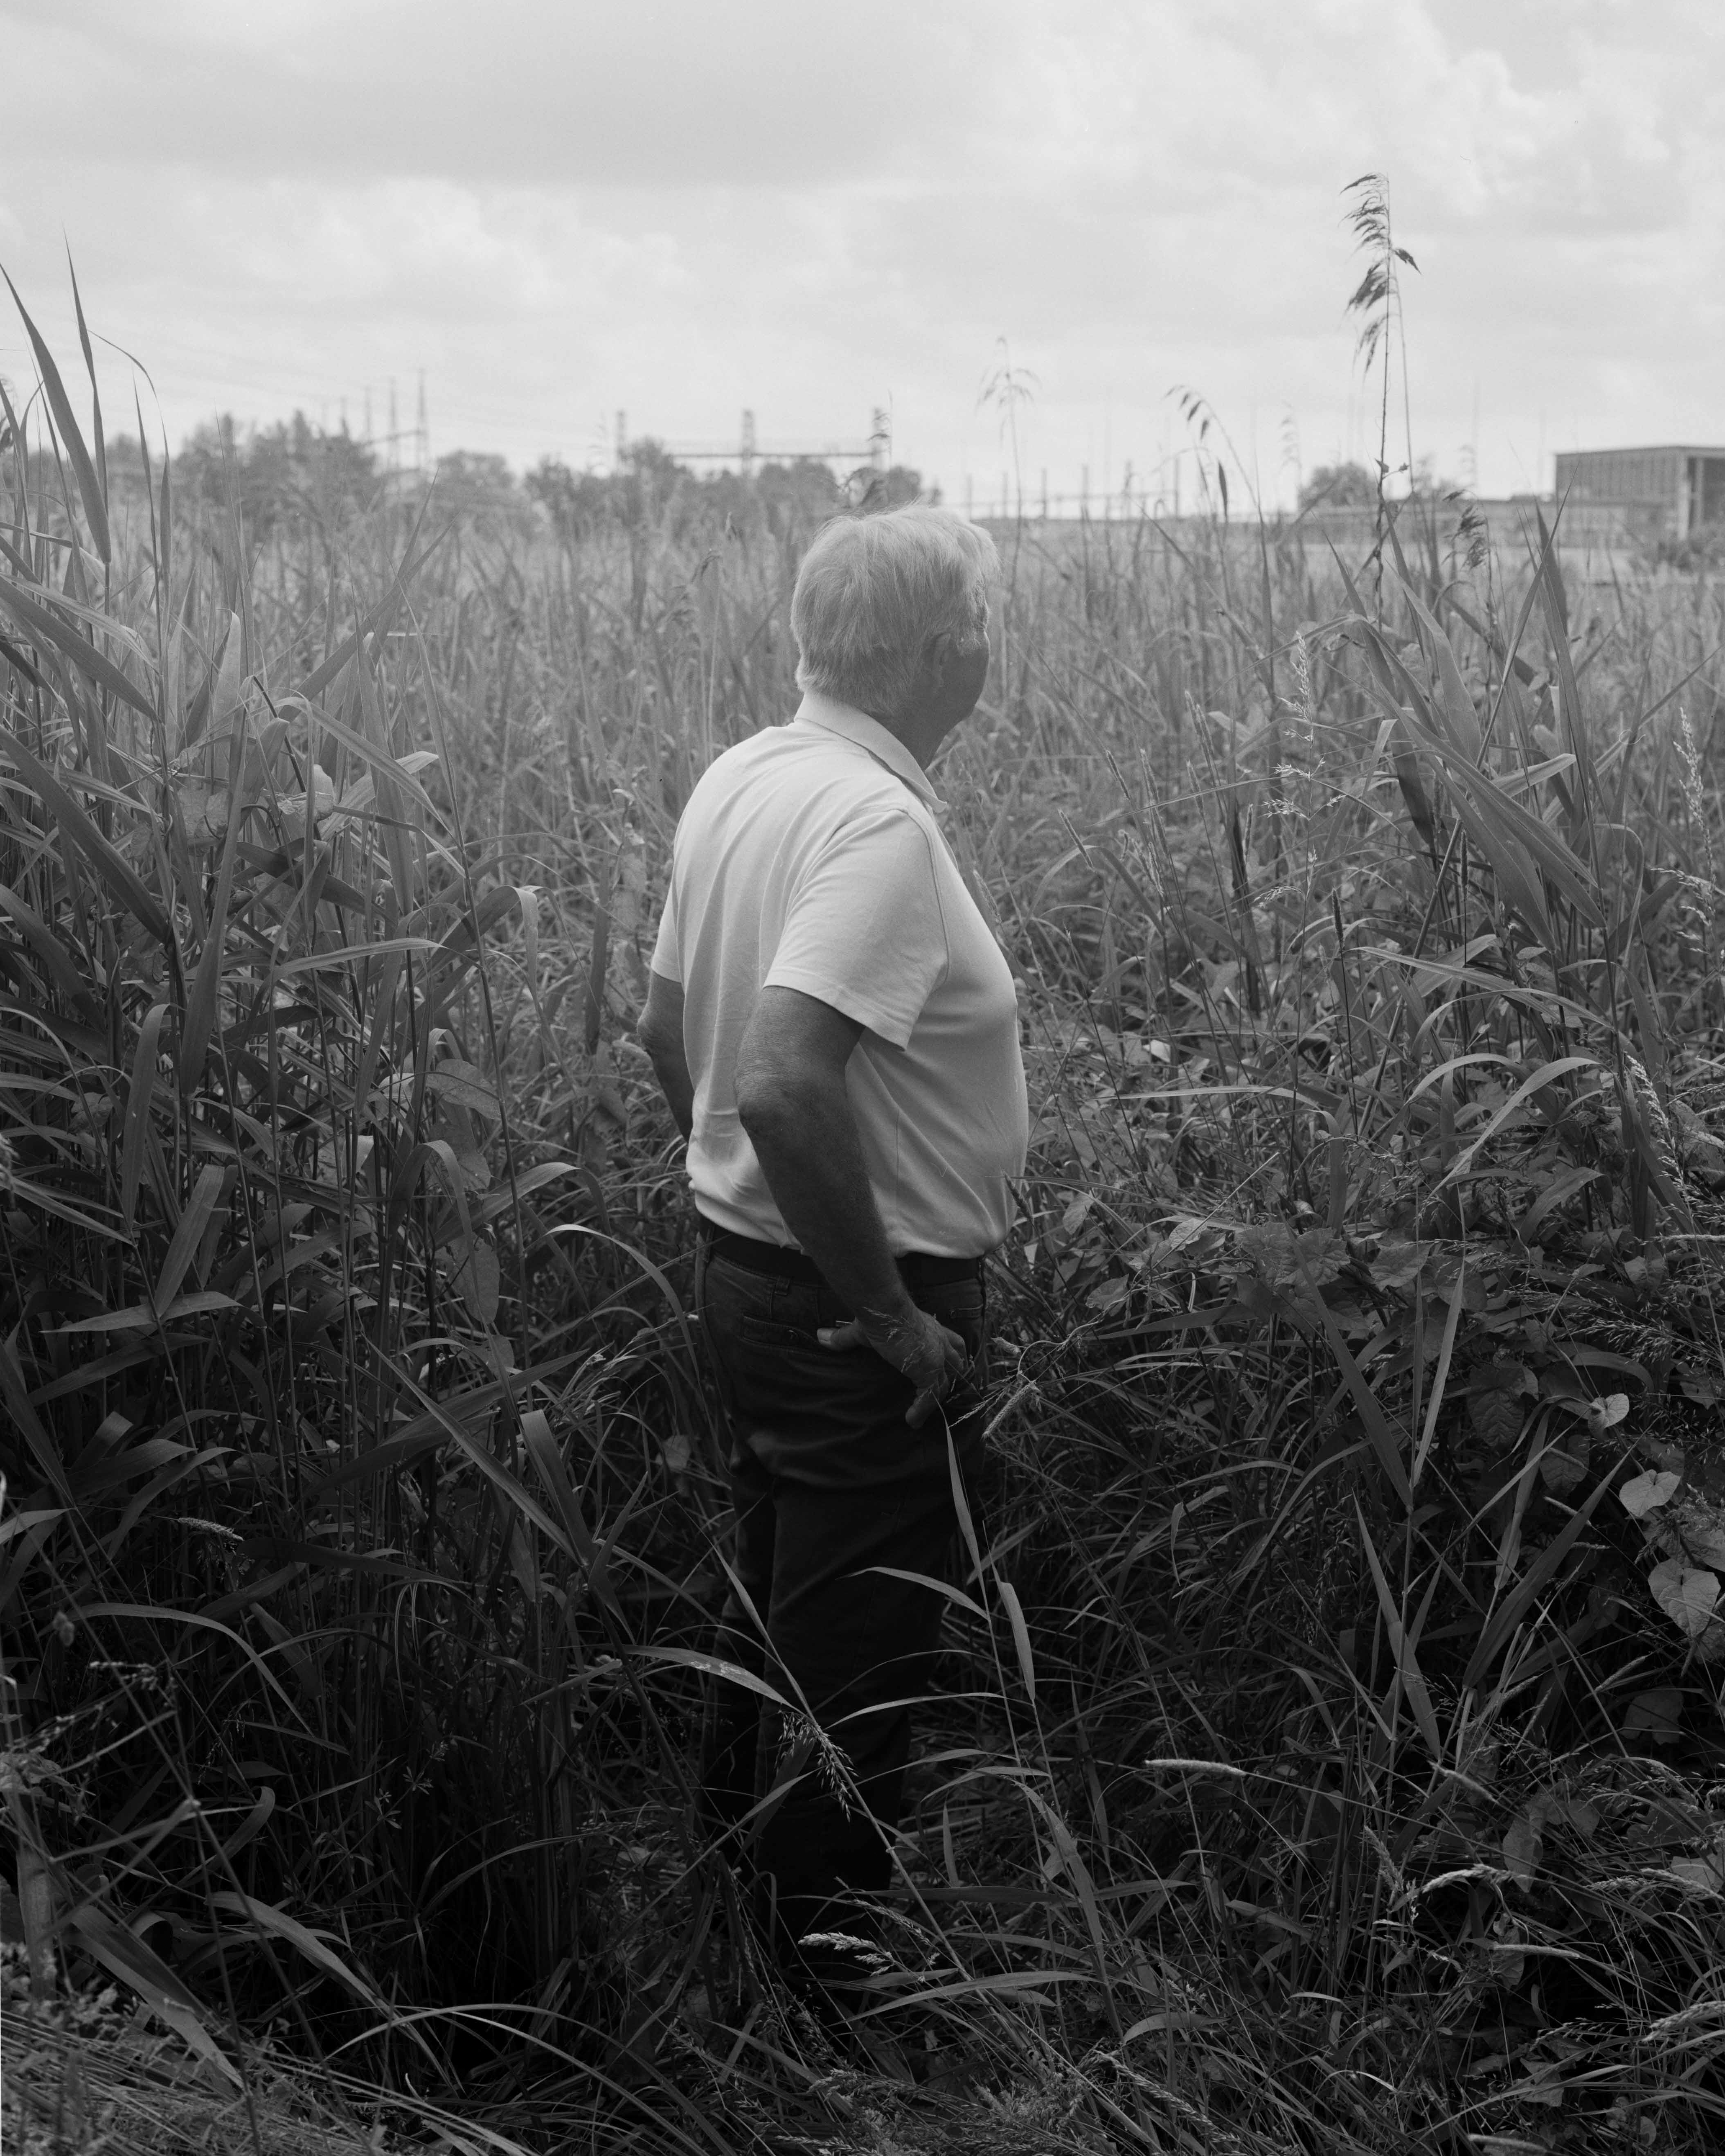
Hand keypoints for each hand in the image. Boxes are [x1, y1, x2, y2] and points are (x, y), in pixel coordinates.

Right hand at [818, 1303, 970, 1427]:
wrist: (885, 1312)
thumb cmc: (878, 1315)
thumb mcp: (862, 1329)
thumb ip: (845, 1337)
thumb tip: (822, 1337)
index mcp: (930, 1328)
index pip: (952, 1342)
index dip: (952, 1354)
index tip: (951, 1364)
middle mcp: (939, 1342)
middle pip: (957, 1362)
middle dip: (954, 1377)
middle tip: (944, 1391)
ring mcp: (937, 1358)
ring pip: (946, 1383)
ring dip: (937, 1399)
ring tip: (924, 1413)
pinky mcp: (929, 1372)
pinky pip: (930, 1398)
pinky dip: (922, 1410)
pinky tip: (912, 1421)